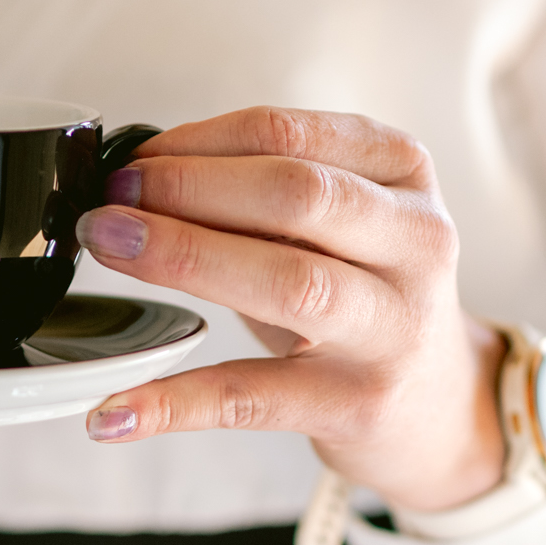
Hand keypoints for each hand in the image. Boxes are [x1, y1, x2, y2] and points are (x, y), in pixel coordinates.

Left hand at [74, 107, 503, 512]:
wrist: (436, 407)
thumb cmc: (366, 297)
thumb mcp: (337, 227)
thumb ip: (260, 194)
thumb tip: (137, 175)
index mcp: (404, 174)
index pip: (289, 136)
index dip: (197, 142)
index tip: (133, 158)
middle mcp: (415, 244)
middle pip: (297, 195)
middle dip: (188, 189)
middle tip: (111, 201)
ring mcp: (394, 328)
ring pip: (290, 280)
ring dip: (184, 256)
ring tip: (109, 247)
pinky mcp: (358, 404)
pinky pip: (254, 397)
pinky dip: (175, 402)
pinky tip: (113, 408)